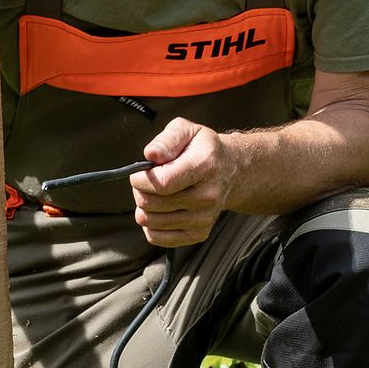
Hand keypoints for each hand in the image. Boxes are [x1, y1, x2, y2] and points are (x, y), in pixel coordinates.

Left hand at [129, 117, 238, 247]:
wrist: (230, 171)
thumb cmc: (201, 149)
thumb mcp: (186, 131)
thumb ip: (167, 140)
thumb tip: (151, 155)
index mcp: (205, 166)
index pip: (162, 183)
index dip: (140, 179)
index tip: (138, 173)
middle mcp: (207, 196)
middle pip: (151, 203)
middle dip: (139, 190)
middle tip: (147, 181)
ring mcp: (204, 218)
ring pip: (150, 221)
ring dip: (144, 206)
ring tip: (156, 193)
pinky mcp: (198, 234)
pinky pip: (156, 237)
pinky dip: (150, 224)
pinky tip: (161, 209)